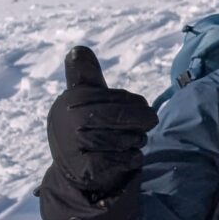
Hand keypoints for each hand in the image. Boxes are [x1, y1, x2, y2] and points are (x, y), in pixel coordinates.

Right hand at [48, 45, 155, 194]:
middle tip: (150, 123)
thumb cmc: (86, 128)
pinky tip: (129, 157)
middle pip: (122, 117)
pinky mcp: (83, 168)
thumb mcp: (86, 99)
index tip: (141, 107)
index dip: (137, 103)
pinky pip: (121, 160)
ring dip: (136, 141)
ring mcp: (73, 145)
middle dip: (142, 120)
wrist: (75, 170)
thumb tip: (77, 49)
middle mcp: (68, 120)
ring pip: (124, 139)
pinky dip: (131, 158)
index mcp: (72, 100)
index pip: (118, 98)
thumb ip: (86, 76)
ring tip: (134, 141)